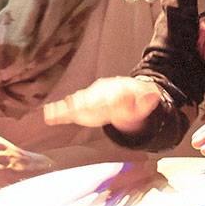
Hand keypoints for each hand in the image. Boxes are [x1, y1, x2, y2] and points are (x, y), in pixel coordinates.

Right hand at [42, 77, 160, 132]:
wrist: (124, 91)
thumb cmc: (133, 100)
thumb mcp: (144, 103)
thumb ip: (148, 101)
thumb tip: (154, 95)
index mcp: (116, 91)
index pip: (112, 97)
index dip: (109, 101)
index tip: (104, 106)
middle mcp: (101, 92)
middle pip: (92, 99)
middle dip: (85, 104)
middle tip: (75, 108)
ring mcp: (91, 96)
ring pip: (80, 101)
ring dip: (70, 106)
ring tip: (57, 112)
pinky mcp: (84, 101)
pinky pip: (72, 106)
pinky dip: (61, 110)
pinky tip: (50, 114)